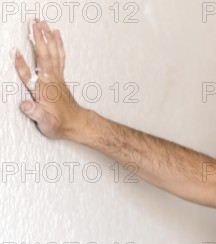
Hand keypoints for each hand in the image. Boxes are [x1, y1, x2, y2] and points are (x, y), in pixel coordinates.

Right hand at [13, 20, 86, 139]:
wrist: (77, 124)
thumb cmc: (60, 124)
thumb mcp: (46, 123)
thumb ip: (36, 113)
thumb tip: (26, 105)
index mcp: (44, 91)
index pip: (29, 75)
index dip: (21, 64)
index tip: (15, 52)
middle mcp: (51, 81)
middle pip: (44, 56)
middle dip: (39, 39)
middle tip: (35, 23)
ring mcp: (57, 77)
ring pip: (53, 53)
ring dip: (49, 37)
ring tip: (45, 23)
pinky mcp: (60, 77)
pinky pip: (59, 56)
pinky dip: (58, 44)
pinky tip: (56, 35)